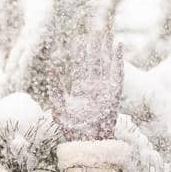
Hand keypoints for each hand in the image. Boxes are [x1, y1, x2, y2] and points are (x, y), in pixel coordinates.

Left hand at [47, 25, 123, 141]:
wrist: (89, 142)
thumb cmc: (73, 130)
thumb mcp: (59, 108)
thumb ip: (56, 88)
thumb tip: (51, 68)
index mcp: (80, 89)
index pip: (80, 65)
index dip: (80, 52)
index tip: (79, 38)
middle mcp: (93, 87)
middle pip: (94, 61)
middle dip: (95, 45)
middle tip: (95, 29)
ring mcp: (105, 88)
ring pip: (106, 62)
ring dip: (106, 48)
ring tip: (107, 32)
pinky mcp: (115, 92)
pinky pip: (118, 72)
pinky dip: (118, 59)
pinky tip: (119, 46)